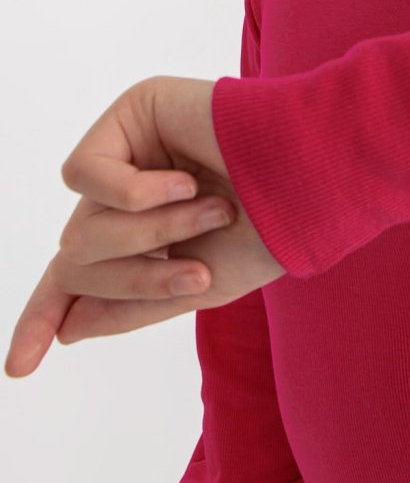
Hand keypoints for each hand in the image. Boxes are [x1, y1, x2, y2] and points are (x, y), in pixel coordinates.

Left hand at [4, 75, 284, 378]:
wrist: (308, 178)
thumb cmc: (271, 229)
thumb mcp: (198, 287)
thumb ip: (130, 307)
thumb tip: (67, 328)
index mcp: (149, 233)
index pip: (78, 278)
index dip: (43, 317)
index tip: (19, 368)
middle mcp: (132, 192)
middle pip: (79, 260)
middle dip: (134, 280)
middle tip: (198, 274)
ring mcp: (129, 151)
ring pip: (81, 226)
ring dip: (148, 235)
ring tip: (212, 211)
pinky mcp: (130, 114)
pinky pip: (85, 175)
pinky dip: (133, 193)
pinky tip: (182, 182)